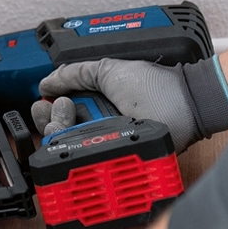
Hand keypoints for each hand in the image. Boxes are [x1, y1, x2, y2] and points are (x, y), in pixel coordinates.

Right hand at [31, 57, 227, 152]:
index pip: (60, 110)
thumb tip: (46, 82)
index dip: (48, 109)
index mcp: (95, 101)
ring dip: (60, 133)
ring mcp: (104, 140)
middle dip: (51, 119)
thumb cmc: (154, 85)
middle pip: (59, 130)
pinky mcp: (114, 156)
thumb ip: (76, 73)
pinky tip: (78, 138)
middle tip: (62, 109)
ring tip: (70, 120)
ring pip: (68, 145)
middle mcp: (97, 122)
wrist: (182, 104)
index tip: (44, 103)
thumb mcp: (109, 71)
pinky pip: (88, 157)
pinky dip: (77, 149)